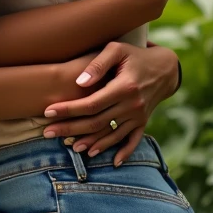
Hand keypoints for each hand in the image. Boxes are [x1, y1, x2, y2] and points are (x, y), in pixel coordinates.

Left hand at [42, 41, 179, 165]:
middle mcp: (132, 105)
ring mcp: (139, 116)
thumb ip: (97, 65)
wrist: (165, 68)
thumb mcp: (117, 50)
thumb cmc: (135, 55)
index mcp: (124, 87)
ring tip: (70, 148)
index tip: (48, 112)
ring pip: (112, 135)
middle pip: (97, 122)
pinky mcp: (143, 122)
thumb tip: (79, 82)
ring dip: (91, 144)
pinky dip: (124, 152)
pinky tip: (113, 162)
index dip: (69, 109)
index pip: (91, 104)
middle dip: (70, 129)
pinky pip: (134, 141)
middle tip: (47, 133)